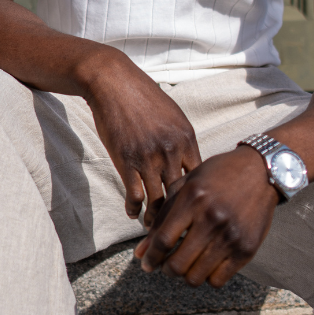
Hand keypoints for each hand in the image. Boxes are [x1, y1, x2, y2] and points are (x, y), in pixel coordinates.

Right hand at [82, 54, 201, 217]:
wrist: (113, 83)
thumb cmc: (143, 97)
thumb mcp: (173, 115)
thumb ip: (182, 140)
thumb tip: (190, 163)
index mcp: (187, 139)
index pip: (199, 179)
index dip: (197, 199)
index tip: (194, 211)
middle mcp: (172, 151)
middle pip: (182, 195)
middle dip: (180, 216)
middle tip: (178, 231)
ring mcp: (149, 158)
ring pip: (158, 201)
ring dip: (155, 219)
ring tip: (153, 229)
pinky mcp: (127, 161)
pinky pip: (135, 195)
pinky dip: (134, 209)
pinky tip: (133, 213)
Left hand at [133, 144, 278, 286]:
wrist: (261, 171)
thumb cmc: (217, 175)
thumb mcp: (186, 186)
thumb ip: (162, 217)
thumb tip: (141, 252)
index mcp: (193, 199)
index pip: (163, 240)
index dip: (151, 257)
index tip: (146, 264)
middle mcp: (212, 219)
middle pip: (177, 264)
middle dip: (166, 270)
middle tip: (167, 265)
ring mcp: (231, 236)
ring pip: (196, 277)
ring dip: (186, 276)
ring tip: (187, 264)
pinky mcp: (247, 249)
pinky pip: (218, 280)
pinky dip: (207, 278)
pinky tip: (206, 265)